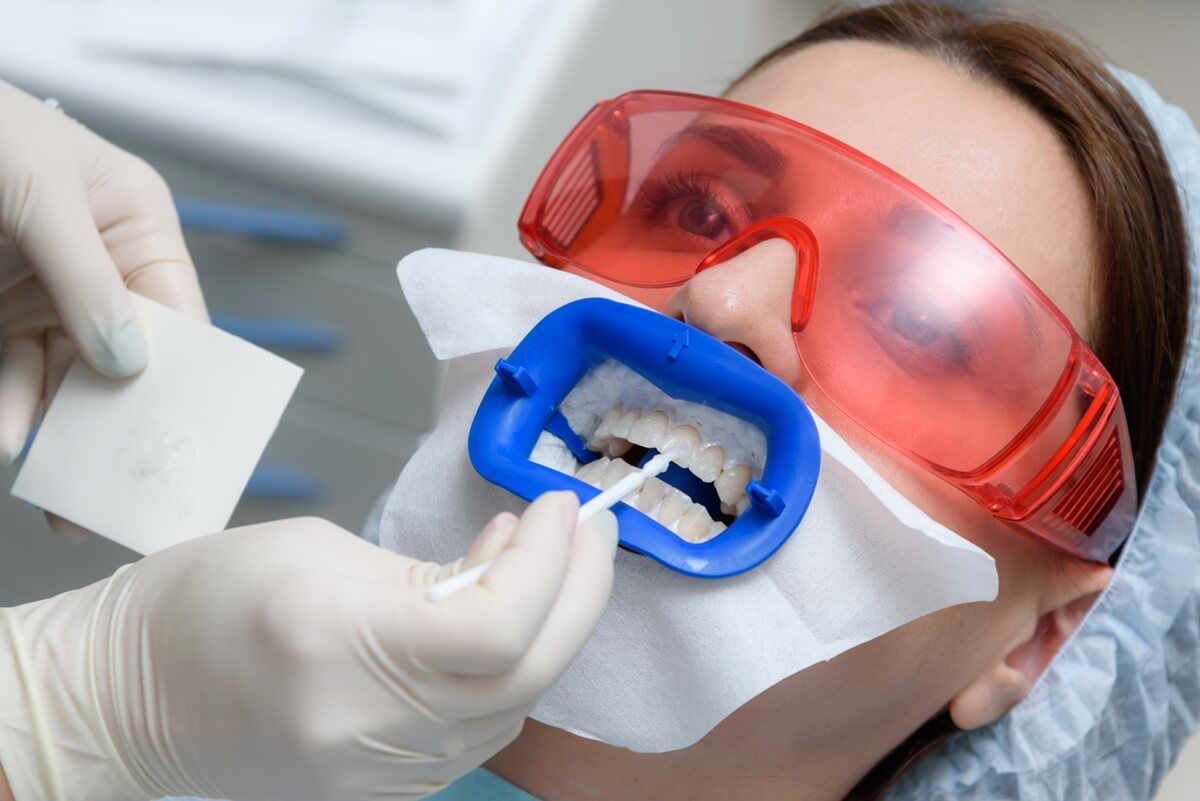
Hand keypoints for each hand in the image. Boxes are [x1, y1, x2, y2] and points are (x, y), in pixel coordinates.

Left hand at [0, 80, 205, 484]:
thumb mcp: (43, 195)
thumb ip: (87, 279)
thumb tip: (128, 363)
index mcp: (139, 232)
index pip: (179, 318)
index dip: (186, 378)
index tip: (185, 438)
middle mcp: (104, 272)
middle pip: (130, 363)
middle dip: (126, 425)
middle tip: (129, 489)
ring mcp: (50, 298)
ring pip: (72, 381)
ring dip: (66, 433)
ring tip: (64, 491)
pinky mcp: (3, 317)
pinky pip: (17, 374)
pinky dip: (16, 409)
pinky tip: (12, 437)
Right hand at [0, 491, 615, 800]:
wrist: (126, 704)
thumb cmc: (201, 604)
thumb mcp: (318, 549)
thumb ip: (429, 566)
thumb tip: (514, 554)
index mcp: (337, 642)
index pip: (497, 623)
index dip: (552, 560)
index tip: (559, 505)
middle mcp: (366, 725)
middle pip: (530, 674)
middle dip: (581, 591)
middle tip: (589, 528)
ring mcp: (378, 775)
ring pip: (515, 707)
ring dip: (552, 628)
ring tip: (545, 559)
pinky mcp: (384, 793)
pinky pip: (480, 733)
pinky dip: (510, 671)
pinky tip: (500, 616)